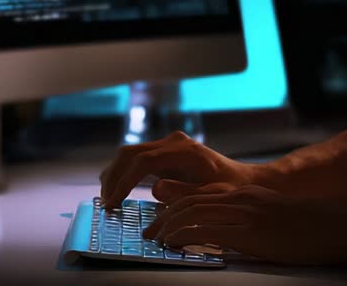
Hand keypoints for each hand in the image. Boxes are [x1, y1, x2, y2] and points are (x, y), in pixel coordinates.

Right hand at [98, 131, 257, 206]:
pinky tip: (117, 193)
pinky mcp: (163, 153)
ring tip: (108, 201)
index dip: (125, 181)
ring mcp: (167, 145)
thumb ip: (184, 192)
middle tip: (106, 204)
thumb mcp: (211, 195)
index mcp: (185, 150)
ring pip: (129, 154)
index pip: (143, 160)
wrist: (240, 180)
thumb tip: (156, 188)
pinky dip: (123, 174)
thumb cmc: (228, 190)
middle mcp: (173, 142)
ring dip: (115, 176)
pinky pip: (136, 160)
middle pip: (130, 153)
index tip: (114, 203)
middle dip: (114, 178)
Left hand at [142, 182, 346, 265]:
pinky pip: (206, 230)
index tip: (161, 221)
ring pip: (193, 212)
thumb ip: (245, 221)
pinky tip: (173, 244)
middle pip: (190, 201)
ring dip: (167, 226)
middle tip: (149, 232)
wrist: (334, 228)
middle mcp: (241, 198)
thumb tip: (223, 236)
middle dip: (164, 216)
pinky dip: (184, 236)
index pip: (200, 195)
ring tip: (155, 239)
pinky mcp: (250, 231)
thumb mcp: (271, 219)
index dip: (176, 207)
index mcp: (245, 194)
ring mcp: (245, 213)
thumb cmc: (307, 230)